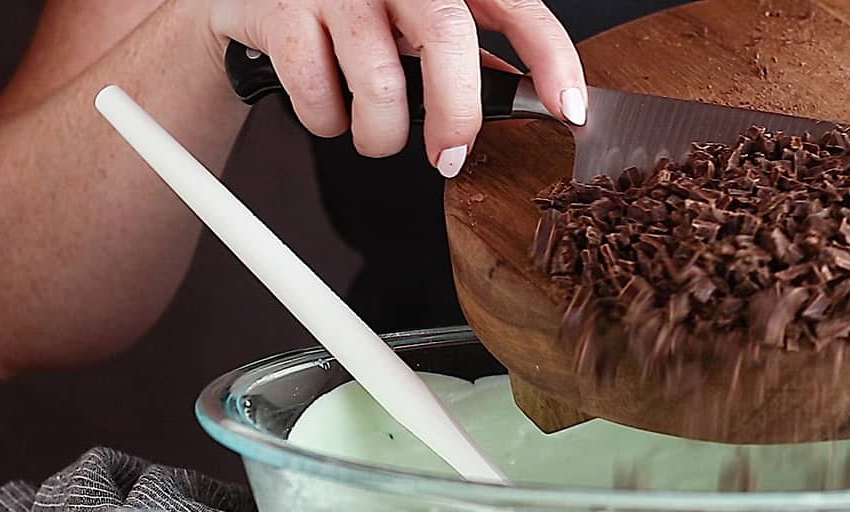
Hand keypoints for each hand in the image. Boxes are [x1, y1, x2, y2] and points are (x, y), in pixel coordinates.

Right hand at [198, 0, 585, 176]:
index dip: (551, 58)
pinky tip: (326, 110)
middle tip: (451, 157)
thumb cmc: (345, 7)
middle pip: (445, 36)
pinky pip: (316, 90)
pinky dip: (326, 121)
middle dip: (456, 114)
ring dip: (380, 135)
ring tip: (374, 135)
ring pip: (378, 81)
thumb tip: (528, 97)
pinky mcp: (279, 8)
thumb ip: (464, 48)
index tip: (570, 109)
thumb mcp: (414, 17)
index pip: (515, 6)